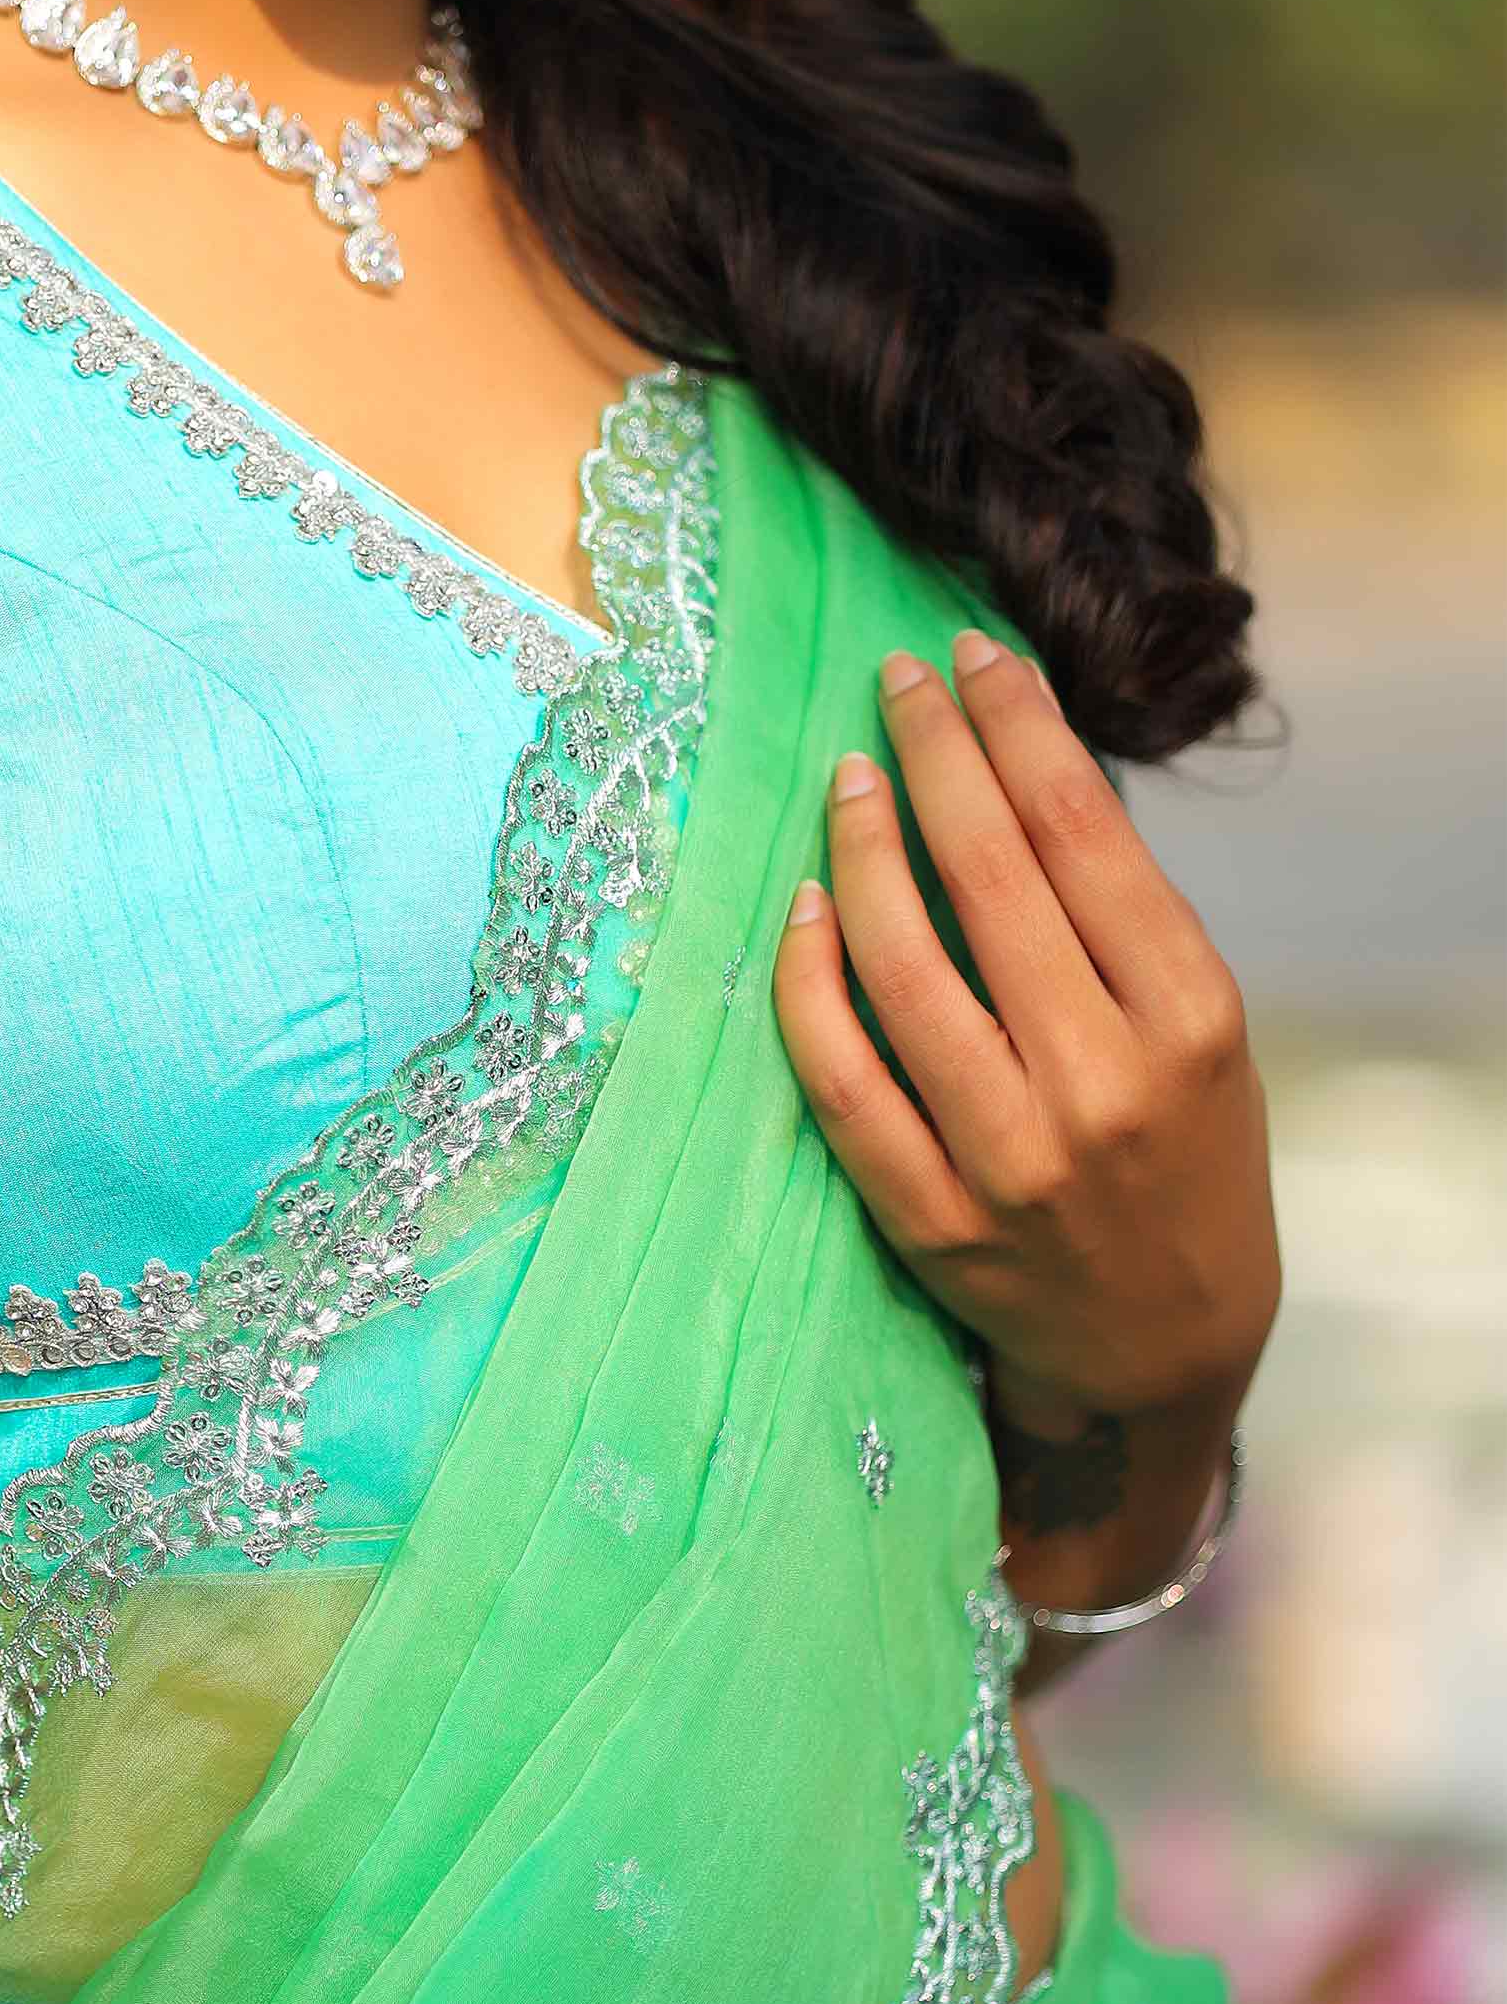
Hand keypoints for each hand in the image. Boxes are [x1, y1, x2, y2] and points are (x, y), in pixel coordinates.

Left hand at [771, 629, 1279, 1439]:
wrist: (1164, 1342)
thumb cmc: (1184, 1157)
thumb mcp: (1200, 1034)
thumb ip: (1121, 925)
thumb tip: (1013, 772)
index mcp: (1190, 1020)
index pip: (1083, 834)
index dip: (1016, 728)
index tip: (971, 661)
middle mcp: (1102, 1084)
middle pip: (990, 877)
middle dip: (934, 755)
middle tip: (894, 684)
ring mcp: (1008, 1157)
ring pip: (902, 968)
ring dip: (862, 851)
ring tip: (848, 777)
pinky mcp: (929, 1217)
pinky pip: (842, 1078)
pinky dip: (810, 983)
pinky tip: (803, 907)